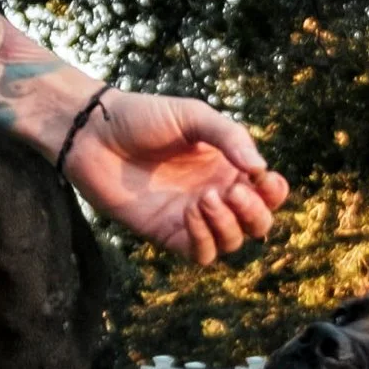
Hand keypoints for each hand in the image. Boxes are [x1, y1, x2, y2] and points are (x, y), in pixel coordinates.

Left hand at [63, 92, 286, 264]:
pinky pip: (200, 253)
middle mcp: (214, 194)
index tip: (261, 177)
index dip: (274, 192)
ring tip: (204, 197)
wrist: (95, 132)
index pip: (268, 193)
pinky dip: (204, 238)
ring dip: (227, 224)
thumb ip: (230, 138)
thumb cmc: (143, 117)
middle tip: (232, 190)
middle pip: (257, 224)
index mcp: (226, 167)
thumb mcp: (193, 116)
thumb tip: (261, 169)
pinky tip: (190, 212)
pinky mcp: (166, 233)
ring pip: (231, 242)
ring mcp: (191, 217)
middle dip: (255, 213)